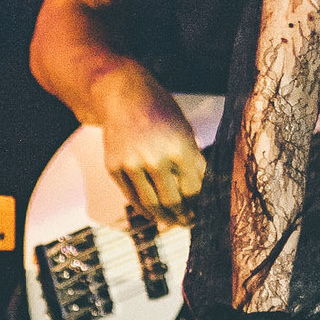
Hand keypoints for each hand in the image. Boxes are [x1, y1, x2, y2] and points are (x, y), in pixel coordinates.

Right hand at [92, 67, 204, 224]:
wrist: (124, 97)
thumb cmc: (162, 113)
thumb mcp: (186, 133)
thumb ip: (194, 162)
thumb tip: (205, 192)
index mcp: (180, 149)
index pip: (194, 189)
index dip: (200, 205)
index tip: (204, 212)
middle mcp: (155, 159)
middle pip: (173, 201)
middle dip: (184, 216)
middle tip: (190, 222)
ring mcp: (132, 164)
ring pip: (151, 204)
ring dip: (165, 218)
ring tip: (174, 222)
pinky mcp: (114, 168)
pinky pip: (132, 197)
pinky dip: (144, 209)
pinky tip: (154, 214)